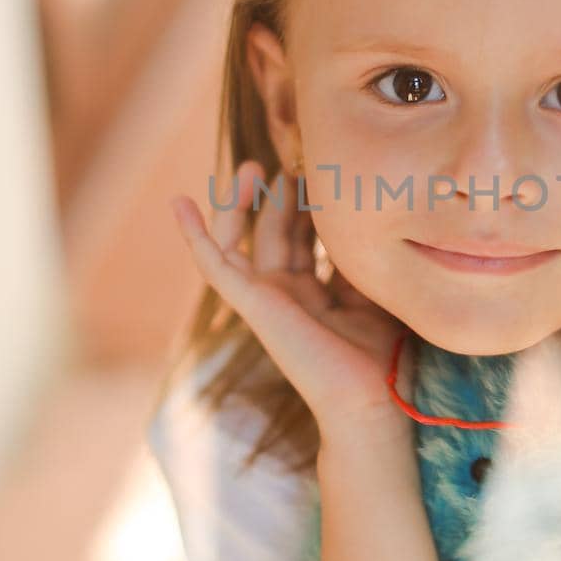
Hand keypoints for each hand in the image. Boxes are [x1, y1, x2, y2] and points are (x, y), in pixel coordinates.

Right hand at [170, 161, 414, 446]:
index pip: (304, 238)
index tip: (322, 170)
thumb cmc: (380, 357)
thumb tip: (362, 213)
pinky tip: (179, 204)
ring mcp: (266, 299)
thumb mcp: (375, 291)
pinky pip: (216, 264)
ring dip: (243, 202)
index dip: (308, 204)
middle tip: (293, 160)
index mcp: (314, 294)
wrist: (369, 401)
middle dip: (280, 194)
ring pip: (243, 239)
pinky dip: (196, 234)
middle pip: (274, 231)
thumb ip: (358, 257)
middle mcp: (286, 294)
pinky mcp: (252, 303)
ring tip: (252, 167)